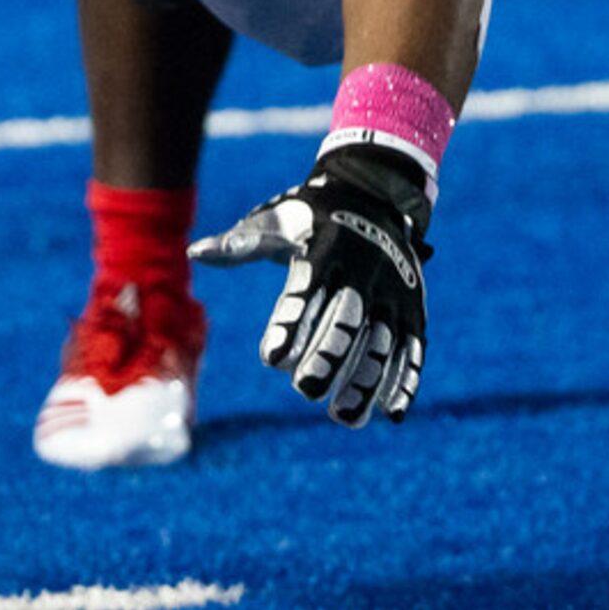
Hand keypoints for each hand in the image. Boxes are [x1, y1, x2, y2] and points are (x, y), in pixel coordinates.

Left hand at [189, 142, 431, 427]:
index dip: (290, 323)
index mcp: (326, 247)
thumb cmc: (314, 215)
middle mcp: (364, 268)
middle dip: (329, 355)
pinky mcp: (413, 306)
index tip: (270, 360)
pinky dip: (405, 377)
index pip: (307, 288)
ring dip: (366, 379)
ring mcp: (393, 289)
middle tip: (306, 391)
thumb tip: (195, 252)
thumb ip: (241, 243)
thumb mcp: (278, 219)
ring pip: (383, 338)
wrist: (377, 193)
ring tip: (343, 416)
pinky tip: (390, 412)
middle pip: (348, 317)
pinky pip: (413, 345)